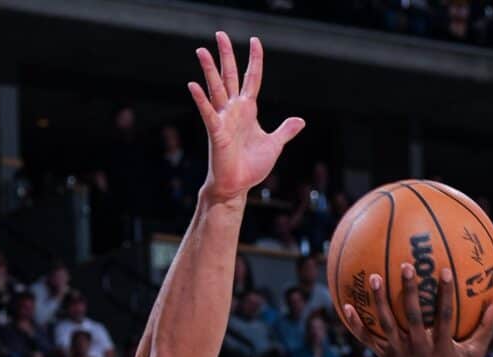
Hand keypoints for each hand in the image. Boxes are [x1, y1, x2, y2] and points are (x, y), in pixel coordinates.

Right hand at [189, 34, 304, 204]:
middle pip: (229, 76)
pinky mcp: (216, 132)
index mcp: (248, 110)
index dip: (254, 60)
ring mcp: (224, 119)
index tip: (255, 41)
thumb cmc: (251, 167)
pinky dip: (201, 100)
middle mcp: (234, 110)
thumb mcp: (274, 145)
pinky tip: (193, 85)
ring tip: (202, 50)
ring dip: (209, 69)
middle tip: (220, 33)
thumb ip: (285, 131)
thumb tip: (300, 121)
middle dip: (226, 55)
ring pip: (216, 88)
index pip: (251, 78)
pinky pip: (208, 113)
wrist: (237, 187)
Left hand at [338, 264, 492, 356]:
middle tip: (406, 266)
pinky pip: (368, 340)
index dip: (445, 294)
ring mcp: (400, 355)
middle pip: (413, 318)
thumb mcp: (475, 354)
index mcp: (442, 348)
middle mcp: (419, 350)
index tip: (444, 270)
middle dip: (410, 292)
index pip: (444, 317)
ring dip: (379, 302)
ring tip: (373, 277)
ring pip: (387, 326)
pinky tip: (346, 306)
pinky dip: (356, 325)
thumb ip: (486, 327)